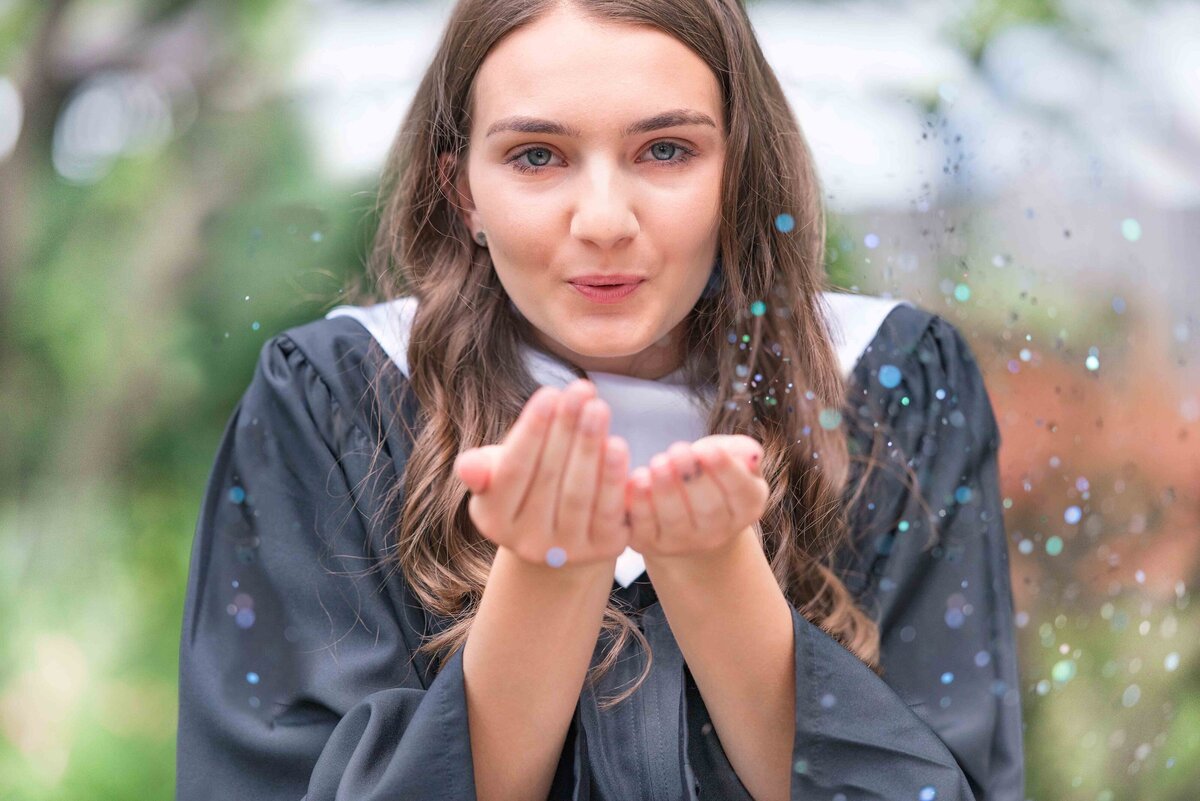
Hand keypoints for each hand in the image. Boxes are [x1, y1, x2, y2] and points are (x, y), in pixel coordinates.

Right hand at [453, 379, 630, 570]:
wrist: (564, 528)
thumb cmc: (527, 483)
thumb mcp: (498, 472)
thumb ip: (482, 467)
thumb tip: (468, 466)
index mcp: (494, 520)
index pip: (512, 471)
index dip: (531, 431)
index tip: (549, 392)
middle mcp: (528, 542)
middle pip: (547, 479)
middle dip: (566, 429)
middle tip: (581, 389)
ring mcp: (567, 550)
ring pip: (578, 494)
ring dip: (590, 448)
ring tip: (599, 408)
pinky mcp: (603, 549)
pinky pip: (609, 511)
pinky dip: (613, 478)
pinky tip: (617, 444)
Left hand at [625, 435, 767, 559]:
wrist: (683, 511)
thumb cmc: (708, 474)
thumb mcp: (729, 458)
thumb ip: (741, 452)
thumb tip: (752, 453)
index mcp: (746, 507)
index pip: (741, 491)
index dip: (725, 471)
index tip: (709, 449)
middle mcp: (718, 532)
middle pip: (708, 508)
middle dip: (692, 478)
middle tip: (678, 450)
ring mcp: (684, 542)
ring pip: (675, 519)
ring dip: (665, 490)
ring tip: (658, 462)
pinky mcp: (651, 544)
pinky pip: (644, 526)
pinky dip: (639, 504)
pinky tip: (637, 479)